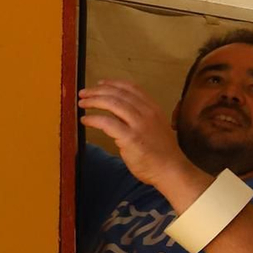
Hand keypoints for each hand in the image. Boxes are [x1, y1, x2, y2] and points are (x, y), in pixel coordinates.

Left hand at [79, 79, 194, 192]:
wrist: (171, 170)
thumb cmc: (161, 152)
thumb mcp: (154, 127)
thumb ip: (137, 117)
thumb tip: (113, 110)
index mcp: (154, 108)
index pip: (132, 88)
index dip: (113, 83)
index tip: (100, 83)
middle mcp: (147, 113)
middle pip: (119, 93)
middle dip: (97, 91)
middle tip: (83, 93)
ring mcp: (140, 125)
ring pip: (112, 103)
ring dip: (94, 101)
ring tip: (82, 103)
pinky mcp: (130, 138)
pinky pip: (107, 123)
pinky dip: (93, 119)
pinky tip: (85, 120)